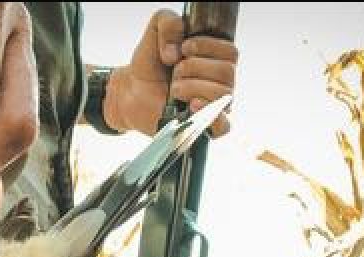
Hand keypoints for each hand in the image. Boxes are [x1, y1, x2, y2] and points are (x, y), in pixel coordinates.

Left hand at [106, 9, 237, 136]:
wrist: (132, 92)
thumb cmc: (149, 64)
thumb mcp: (155, 32)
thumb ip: (168, 23)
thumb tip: (176, 52)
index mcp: (215, 59)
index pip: (230, 52)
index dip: (208, 47)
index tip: (184, 48)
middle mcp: (220, 82)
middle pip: (227, 73)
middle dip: (195, 68)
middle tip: (175, 72)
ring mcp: (214, 106)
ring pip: (224, 96)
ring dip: (194, 87)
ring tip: (174, 89)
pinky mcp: (204, 127)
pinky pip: (224, 126)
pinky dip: (211, 116)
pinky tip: (193, 106)